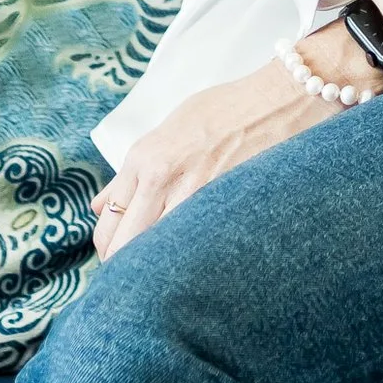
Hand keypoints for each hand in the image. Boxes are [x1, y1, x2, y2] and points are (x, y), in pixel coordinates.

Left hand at [91, 45, 355, 260]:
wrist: (281, 99)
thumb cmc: (230, 109)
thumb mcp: (170, 129)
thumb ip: (133, 171)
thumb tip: (101, 205)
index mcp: (142, 157)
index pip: (108, 222)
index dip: (110, 249)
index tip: (121, 260)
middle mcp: (160, 177)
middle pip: (124, 246)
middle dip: (127, 268)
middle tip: (140, 283)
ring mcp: (194, 193)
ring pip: (158, 252)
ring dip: (160, 269)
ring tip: (170, 279)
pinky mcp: (226, 205)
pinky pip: (197, 245)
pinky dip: (194, 260)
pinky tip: (201, 266)